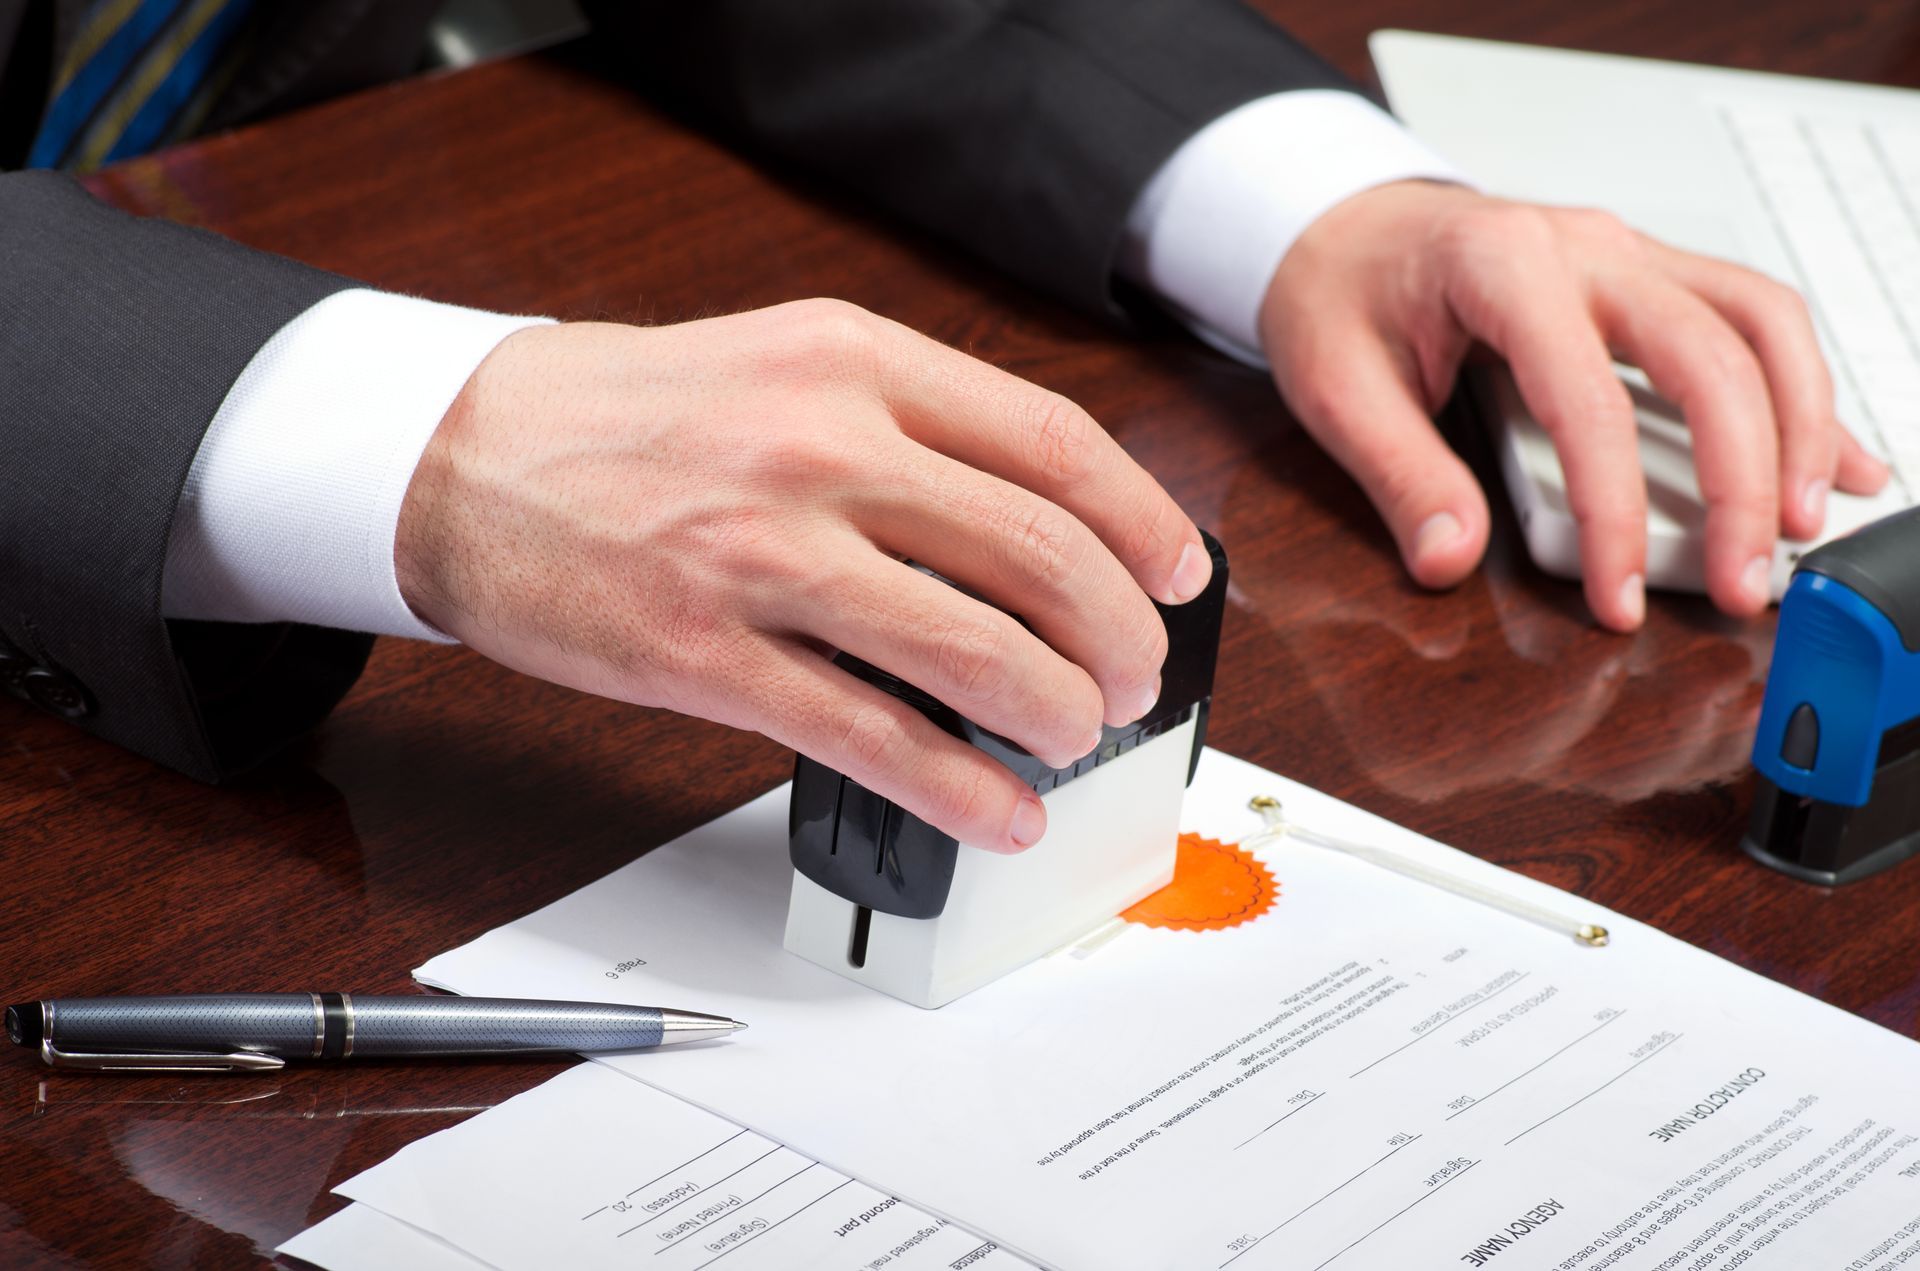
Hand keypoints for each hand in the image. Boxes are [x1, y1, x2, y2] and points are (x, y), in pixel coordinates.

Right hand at [395, 300, 1211, 851]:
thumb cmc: (638, 416)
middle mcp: (821, 447)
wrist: (466, 454)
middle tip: (1128, 677)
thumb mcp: (790, 363)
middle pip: (1038, 552)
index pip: (1052, 442)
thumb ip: (913, 424)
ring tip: (1076, 736)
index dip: (1141, 522)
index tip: (1176, 574)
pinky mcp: (705, 654)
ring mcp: (761, 555)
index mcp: (855, 362)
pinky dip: (957, 787)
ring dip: (1056, 712)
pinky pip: (869, 734)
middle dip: (1115, 635)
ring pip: (972, 649)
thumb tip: (1043, 522)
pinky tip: (997, 812)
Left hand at [1260, 180, 1888, 629]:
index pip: (1586, 400)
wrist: (1341, 223)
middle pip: (1710, 354)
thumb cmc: (1339, 292)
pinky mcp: (1649, 275)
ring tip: (1801, 523)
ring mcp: (1628, 253)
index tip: (1617, 600)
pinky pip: (1752, 321)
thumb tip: (1450, 558)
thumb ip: (1398, 473)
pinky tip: (1837, 459)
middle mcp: (1586, 247)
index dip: (1614, 513)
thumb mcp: (1335, 388)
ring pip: (1759, 322)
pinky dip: (1804, 392)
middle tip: (1741, 581)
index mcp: (1503, 266)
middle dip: (1742, 479)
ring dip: (1799, 424)